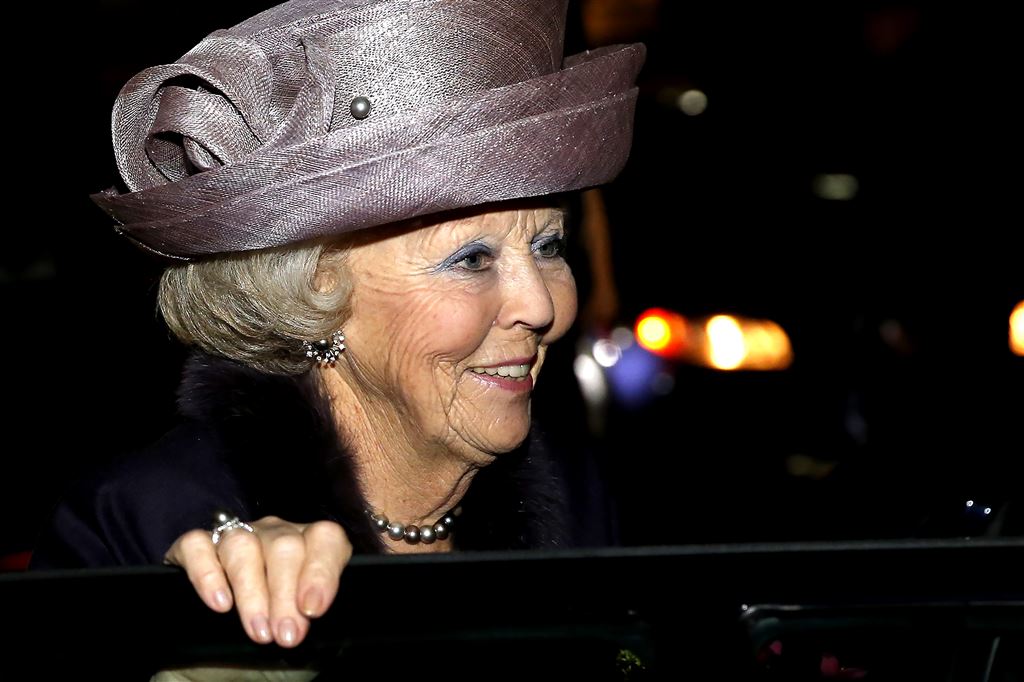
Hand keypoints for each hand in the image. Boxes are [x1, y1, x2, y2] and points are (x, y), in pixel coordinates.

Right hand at [164, 516, 351, 647]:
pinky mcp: (195, 546)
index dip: (321, 572)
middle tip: (285, 634)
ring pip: (243, 545)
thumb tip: (310, 620)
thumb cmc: (276, 618)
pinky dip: (208, 574)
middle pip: (284, 546)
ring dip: (251, 590)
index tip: (313, 609)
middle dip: (285, 594)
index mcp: (310, 543)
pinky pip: (198, 545)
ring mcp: (236, 535)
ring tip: (258, 630)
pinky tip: (220, 602)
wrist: (223, 633)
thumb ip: (311, 610)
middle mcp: (275, 533)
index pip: (326, 539)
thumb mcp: (303, 615)